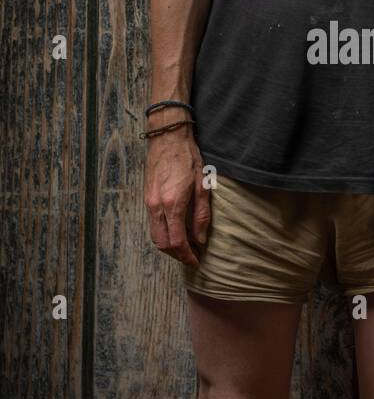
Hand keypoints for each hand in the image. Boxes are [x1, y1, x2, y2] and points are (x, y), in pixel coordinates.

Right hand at [143, 125, 209, 267]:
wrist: (167, 137)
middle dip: (176, 255)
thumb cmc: (188, 157)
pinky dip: (163, 234)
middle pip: (162, 243)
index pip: (177, 241)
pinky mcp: (147, 198)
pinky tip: (176, 233)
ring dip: (168, 247)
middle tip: (191, 258)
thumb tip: (200, 239)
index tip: (196, 261)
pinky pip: (152, 224)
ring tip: (185, 248)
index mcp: (172, 203)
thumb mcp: (202, 185)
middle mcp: (156, 206)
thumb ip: (201, 215)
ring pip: (155, 236)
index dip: (187, 255)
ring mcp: (149, 202)